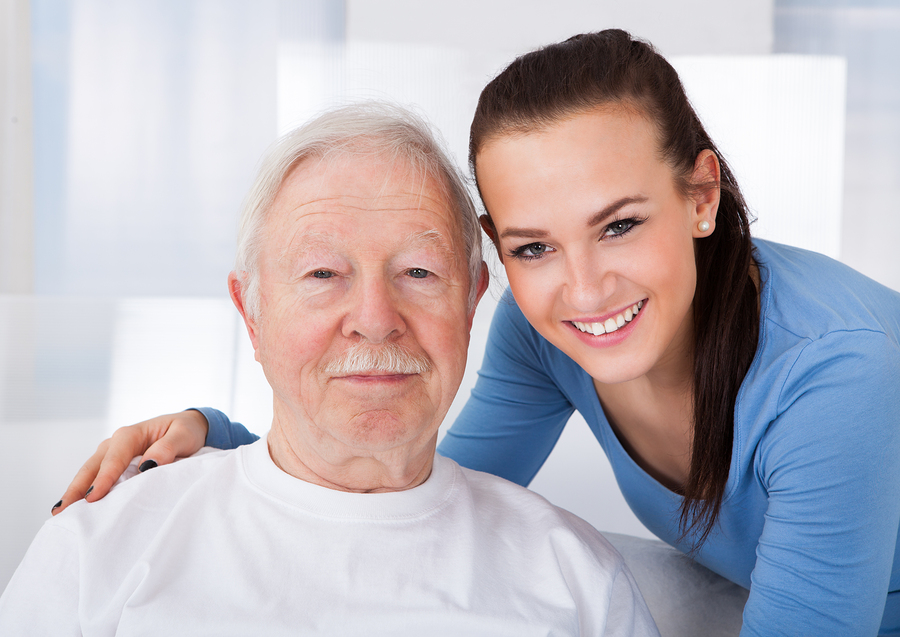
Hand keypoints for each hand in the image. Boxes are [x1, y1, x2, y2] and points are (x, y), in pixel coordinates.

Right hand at [52, 410, 208, 514]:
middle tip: (62, 512)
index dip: (103, 479)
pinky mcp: (116, 464)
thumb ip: (167, 448)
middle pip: (92, 466)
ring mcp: (113, 453)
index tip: (92, 498)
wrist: (189, 427)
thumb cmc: (186, 431)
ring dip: (75, 491)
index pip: (113, 459)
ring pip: (90, 472)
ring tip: (61, 514)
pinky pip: (97, 476)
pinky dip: (85, 490)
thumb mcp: (183, 436)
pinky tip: (78, 507)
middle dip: (76, 488)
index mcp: (131, 434)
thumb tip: (147, 465)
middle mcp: (117, 442)